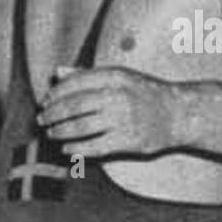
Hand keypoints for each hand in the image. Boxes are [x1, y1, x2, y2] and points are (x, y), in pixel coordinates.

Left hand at [37, 65, 183, 158]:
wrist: (179, 113)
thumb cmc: (144, 93)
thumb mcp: (119, 77)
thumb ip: (87, 75)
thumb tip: (57, 72)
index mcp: (115, 76)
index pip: (75, 83)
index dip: (55, 94)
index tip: (45, 101)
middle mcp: (118, 96)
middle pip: (74, 106)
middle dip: (52, 114)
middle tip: (41, 119)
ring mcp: (123, 120)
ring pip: (81, 127)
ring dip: (60, 132)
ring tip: (51, 133)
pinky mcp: (128, 141)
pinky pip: (94, 147)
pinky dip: (76, 148)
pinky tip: (66, 148)